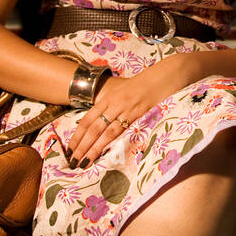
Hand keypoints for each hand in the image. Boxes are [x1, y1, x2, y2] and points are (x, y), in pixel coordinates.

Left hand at [66, 54, 195, 167]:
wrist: (166, 74)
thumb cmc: (146, 85)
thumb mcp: (124, 93)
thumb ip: (113, 107)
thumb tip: (101, 125)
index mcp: (108, 98)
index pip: (87, 120)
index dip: (77, 136)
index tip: (69, 150)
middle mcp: (114, 103)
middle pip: (93, 128)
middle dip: (81, 146)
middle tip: (72, 162)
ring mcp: (127, 108)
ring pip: (106, 132)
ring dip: (93, 148)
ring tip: (84, 162)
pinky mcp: (141, 113)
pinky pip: (124, 130)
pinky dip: (114, 142)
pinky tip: (107, 152)